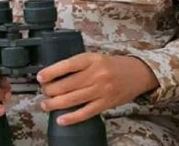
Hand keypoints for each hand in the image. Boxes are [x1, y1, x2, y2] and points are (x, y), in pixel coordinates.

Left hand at [37, 53, 158, 125]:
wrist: (138, 73)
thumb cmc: (113, 65)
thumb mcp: (96, 57)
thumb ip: (79, 65)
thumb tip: (55, 74)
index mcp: (92, 59)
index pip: (68, 65)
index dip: (52, 72)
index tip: (40, 77)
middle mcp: (96, 74)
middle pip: (67, 84)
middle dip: (51, 90)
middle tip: (43, 92)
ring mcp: (101, 90)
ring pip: (73, 99)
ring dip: (56, 104)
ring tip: (45, 105)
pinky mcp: (106, 104)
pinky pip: (86, 112)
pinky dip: (72, 118)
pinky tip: (61, 119)